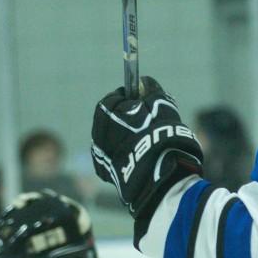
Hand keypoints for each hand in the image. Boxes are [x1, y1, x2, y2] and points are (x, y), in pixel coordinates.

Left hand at [91, 76, 203, 220]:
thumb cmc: (160, 134)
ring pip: (115, 139)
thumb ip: (151, 89)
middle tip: (150, 124)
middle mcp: (96, 131)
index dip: (134, 98)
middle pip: (113, 118)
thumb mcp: (160, 104)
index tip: (148, 103)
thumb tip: (143, 83)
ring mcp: (99, 153)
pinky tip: (142, 158)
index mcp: (105, 111)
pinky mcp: (106, 172)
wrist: (156, 175)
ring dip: (129, 137)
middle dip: (129, 119)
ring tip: (150, 143)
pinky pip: (116, 156)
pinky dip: (127, 154)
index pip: (117, 96)